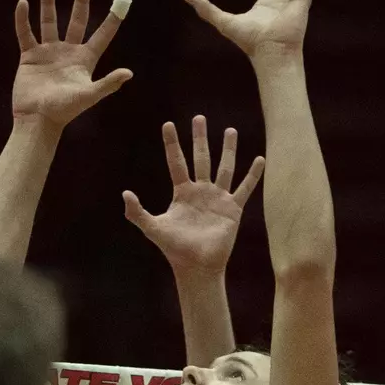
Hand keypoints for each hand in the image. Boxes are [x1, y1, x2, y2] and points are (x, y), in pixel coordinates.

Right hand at [10, 0, 133, 127]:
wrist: (36, 120)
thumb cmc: (64, 111)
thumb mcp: (88, 96)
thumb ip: (107, 84)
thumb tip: (129, 73)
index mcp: (85, 60)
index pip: (102, 34)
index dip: (113, 19)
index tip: (122, 0)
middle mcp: (68, 52)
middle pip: (77, 20)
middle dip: (80, 1)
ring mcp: (48, 53)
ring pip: (49, 22)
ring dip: (48, 3)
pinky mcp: (29, 57)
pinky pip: (25, 34)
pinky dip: (23, 19)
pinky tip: (23, 3)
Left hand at [122, 117, 264, 277]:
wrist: (196, 266)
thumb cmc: (174, 248)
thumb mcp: (153, 228)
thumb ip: (137, 212)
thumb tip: (125, 193)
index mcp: (182, 193)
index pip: (176, 162)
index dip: (172, 144)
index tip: (168, 124)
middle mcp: (201, 191)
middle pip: (201, 158)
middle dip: (200, 138)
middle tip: (199, 118)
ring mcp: (218, 198)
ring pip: (224, 167)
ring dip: (228, 149)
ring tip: (230, 130)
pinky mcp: (233, 209)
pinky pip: (245, 188)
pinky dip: (252, 175)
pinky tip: (259, 159)